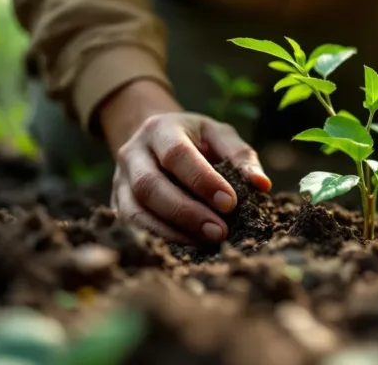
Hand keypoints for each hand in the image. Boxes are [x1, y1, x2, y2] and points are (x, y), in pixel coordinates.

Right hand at [98, 80, 270, 243]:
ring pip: (135, 210)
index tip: (230, 203)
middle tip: (219, 232)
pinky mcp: (116, 202)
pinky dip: (156, 239)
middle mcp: (133, 152)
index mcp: (160, 129)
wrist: (154, 137)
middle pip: (151, 185)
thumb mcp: (218, 135)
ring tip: (204, 245)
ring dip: (170, 232)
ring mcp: (119, 179)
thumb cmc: (195, 139)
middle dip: (186, 212)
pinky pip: (130, 226)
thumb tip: (262, 185)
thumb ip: (240, 156)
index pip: (177, 155)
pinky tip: (184, 248)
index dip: (203, 181)